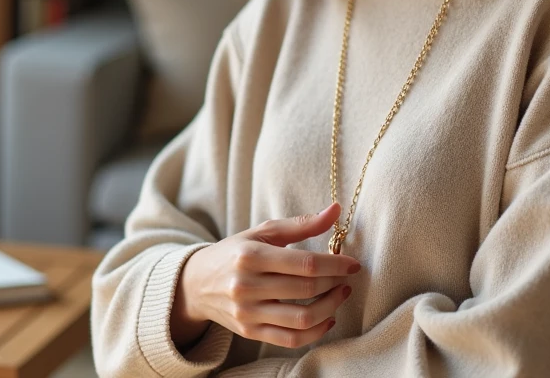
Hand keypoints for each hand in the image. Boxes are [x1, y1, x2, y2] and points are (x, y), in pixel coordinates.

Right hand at [171, 203, 361, 349]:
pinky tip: (327, 319)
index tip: (353, 264)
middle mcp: (246, 286)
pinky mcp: (249, 332)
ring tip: (340, 295)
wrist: (196, 284)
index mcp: (250, 256)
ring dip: (330, 308)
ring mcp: (247, 313)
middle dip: (335, 283)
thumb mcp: (262, 232)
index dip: (335, 264)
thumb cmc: (235, 252)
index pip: (304, 263)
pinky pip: (291, 339)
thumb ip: (300, 224)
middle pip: (306, 289)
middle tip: (347, 278)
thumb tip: (336, 210)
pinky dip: (315, 332)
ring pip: (301, 318)